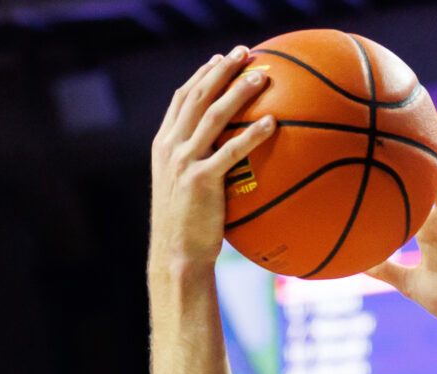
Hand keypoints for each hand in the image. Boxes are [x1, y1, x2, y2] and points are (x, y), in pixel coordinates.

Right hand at [150, 48, 274, 274]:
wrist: (176, 257)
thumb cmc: (188, 229)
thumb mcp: (185, 191)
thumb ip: (199, 167)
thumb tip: (229, 159)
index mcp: (164, 146)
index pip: (181, 99)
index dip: (201, 75)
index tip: (220, 59)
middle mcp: (170, 148)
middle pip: (196, 96)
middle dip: (221, 70)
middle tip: (244, 53)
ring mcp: (183, 163)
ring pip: (212, 116)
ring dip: (238, 92)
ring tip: (262, 77)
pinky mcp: (200, 181)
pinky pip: (231, 151)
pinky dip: (252, 135)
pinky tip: (272, 123)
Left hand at [366, 162, 436, 329]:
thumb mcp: (412, 284)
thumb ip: (387, 271)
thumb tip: (357, 265)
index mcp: (432, 227)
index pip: (416, 191)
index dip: (403, 171)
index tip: (381, 148)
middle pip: (436, 181)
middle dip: (426, 157)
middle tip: (408, 128)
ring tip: (436, 146)